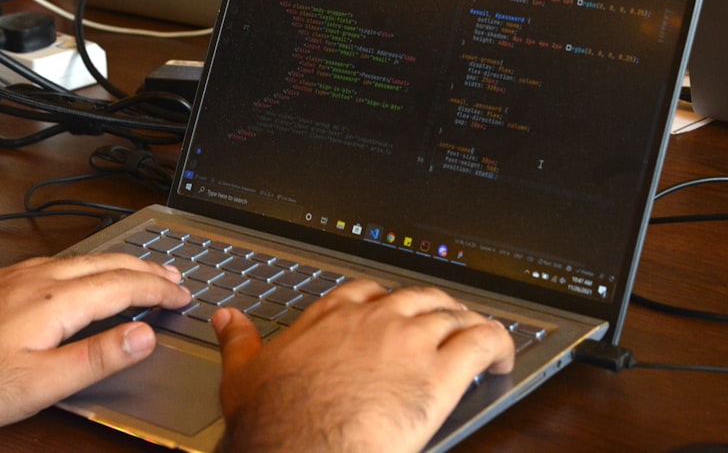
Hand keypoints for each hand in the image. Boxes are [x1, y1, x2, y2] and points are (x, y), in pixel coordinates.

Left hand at [0, 254, 190, 431]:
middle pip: (108, 262)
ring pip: (82, 258)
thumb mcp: (41, 384)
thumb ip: (98, 358)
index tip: (185, 294)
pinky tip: (80, 275)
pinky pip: (56, 261)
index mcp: (57, 301)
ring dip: (118, 263)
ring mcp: (14, 275)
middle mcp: (38, 278)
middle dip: (147, 268)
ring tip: (138, 270)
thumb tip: (145, 335)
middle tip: (175, 275)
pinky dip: (87, 265)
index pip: (125, 285)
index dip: (160, 289)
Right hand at [212, 280, 514, 452]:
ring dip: (468, 321)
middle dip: (434, 306)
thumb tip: (226, 318)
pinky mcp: (441, 372)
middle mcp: (376, 319)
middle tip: (443, 321)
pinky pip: (481, 341)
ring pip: (453, 313)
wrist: (306, 450)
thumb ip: (240, 340)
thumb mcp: (244, 373)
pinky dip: (498, 342)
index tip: (394, 312)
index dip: (388, 301)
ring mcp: (410, 340)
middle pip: (417, 297)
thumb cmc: (278, 421)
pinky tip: (501, 353)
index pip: (369, 291)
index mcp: (333, 316)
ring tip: (476, 334)